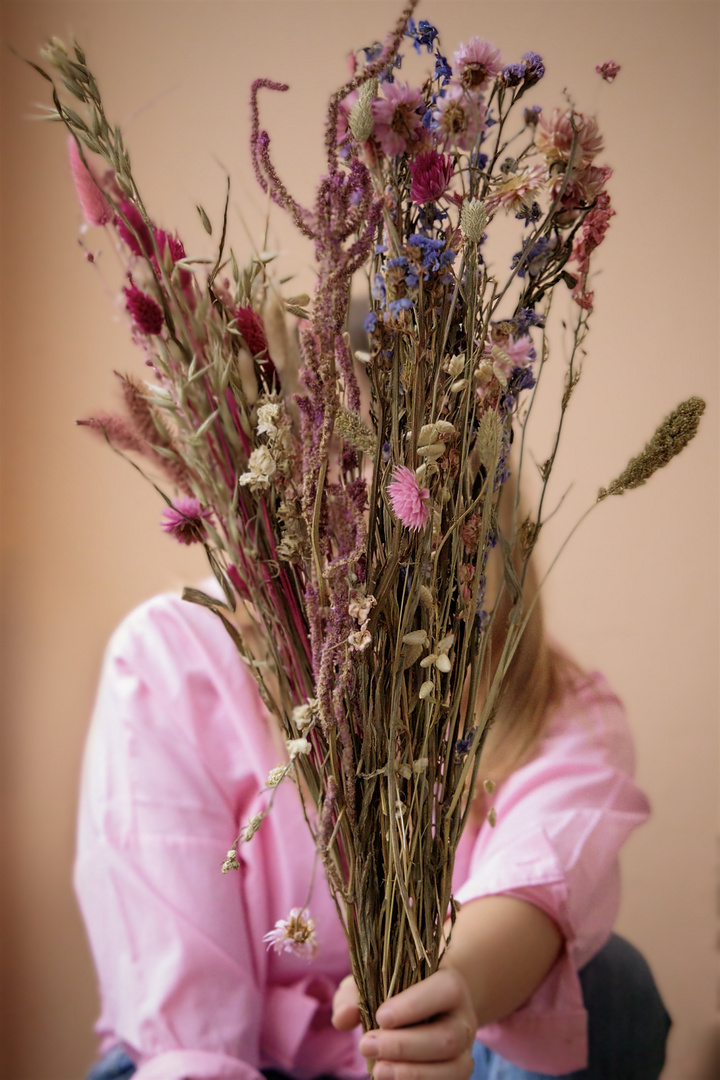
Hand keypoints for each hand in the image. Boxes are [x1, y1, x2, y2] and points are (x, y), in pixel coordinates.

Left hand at [332, 969, 475, 1079]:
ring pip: (451, 1067)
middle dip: (404, 1046)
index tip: (380, 1017)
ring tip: (377, 1072)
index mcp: (449, 983)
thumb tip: (342, 1018)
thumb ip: (355, 994)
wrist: (429, 1004)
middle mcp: (463, 1017)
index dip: (414, 1006)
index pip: (443, 991)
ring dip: (412, 1073)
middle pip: (445, 1037)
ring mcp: (465, 1048)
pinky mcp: (458, 1070)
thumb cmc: (396, 988)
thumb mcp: (374, 980)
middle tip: (367, 1045)